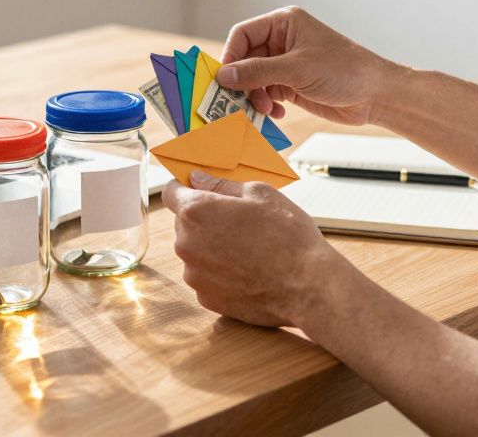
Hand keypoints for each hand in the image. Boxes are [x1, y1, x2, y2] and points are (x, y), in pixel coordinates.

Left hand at [162, 170, 347, 327]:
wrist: (307, 286)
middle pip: (184, 223)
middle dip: (204, 219)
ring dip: (212, 246)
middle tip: (239, 221)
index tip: (199, 189)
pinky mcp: (206, 298)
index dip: (184, 187)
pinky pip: (206, 276)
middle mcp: (186, 244)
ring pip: (195, 251)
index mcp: (196, 211)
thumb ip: (220, 185)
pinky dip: (220, 271)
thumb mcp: (260, 194)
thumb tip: (196, 179)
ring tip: (248, 249)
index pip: (171, 192)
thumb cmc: (288, 236)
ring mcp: (194, 274)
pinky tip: (247, 270)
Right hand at [218, 6, 394, 125]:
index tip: (224, 78)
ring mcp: (286, 64)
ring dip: (254, 96)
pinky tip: (276, 113)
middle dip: (243, 81)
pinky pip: (266, 93)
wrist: (375, 95)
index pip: (243, 34)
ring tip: (265, 108)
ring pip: (253, 79)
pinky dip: (266, 105)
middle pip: (245, 59)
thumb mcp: (297, 69)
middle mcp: (283, 41)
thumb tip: (225, 74)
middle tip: (240, 100)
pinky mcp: (291, 85)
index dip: (231, 55)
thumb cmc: (345, 70)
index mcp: (284, 23)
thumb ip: (258, 72)